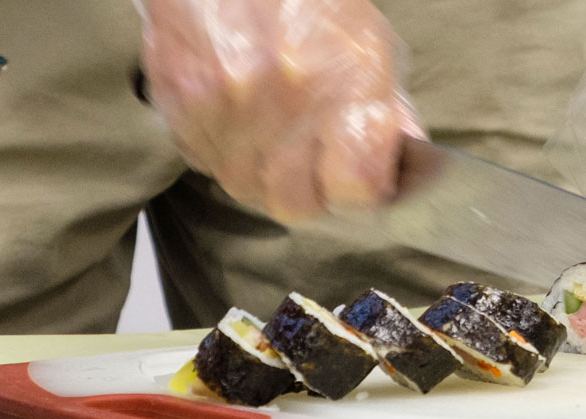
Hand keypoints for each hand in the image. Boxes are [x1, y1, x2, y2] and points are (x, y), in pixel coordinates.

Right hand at [140, 0, 421, 221]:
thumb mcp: (371, 46)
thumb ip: (389, 114)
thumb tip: (404, 170)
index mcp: (344, 88)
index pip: (355, 190)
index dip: (360, 192)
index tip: (361, 182)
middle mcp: (285, 106)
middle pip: (295, 205)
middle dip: (309, 192)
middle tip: (314, 165)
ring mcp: (226, 110)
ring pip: (245, 188)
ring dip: (263, 174)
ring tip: (274, 135)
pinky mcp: (181, 106)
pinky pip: (205, 162)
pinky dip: (224, 151)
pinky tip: (239, 117)